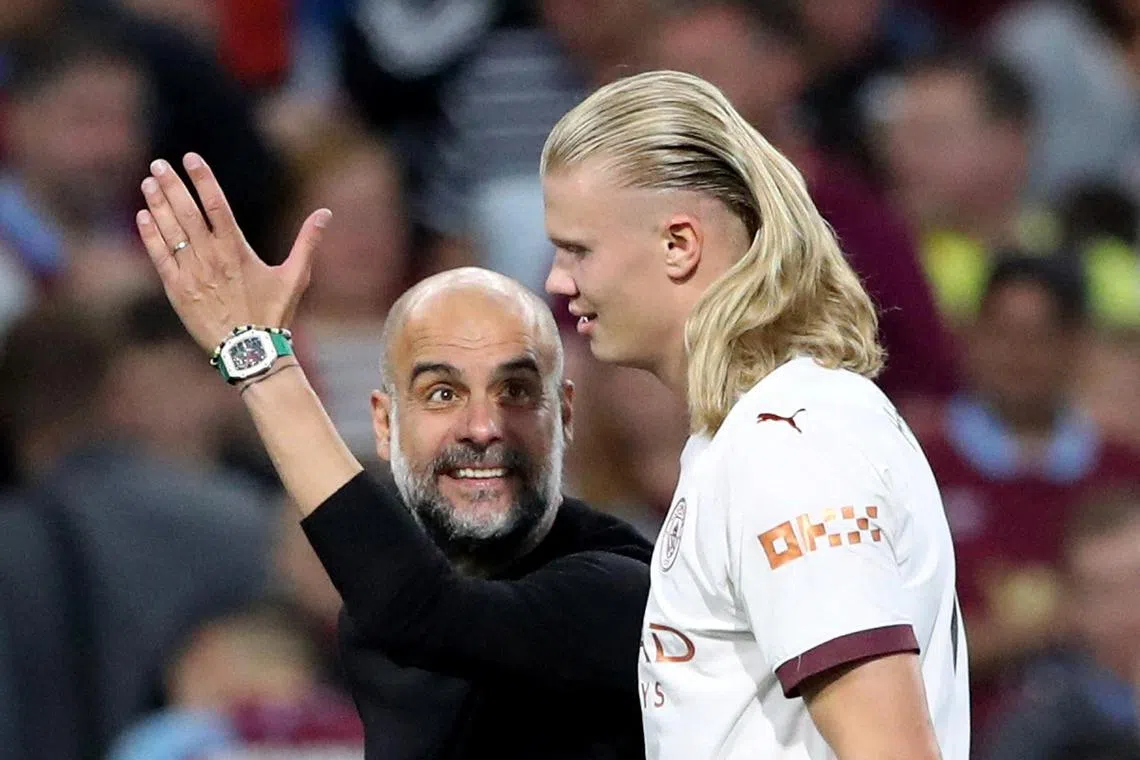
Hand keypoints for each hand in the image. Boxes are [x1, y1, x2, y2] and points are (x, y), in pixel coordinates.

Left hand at [135, 152, 330, 352]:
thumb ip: (307, 242)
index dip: (203, 179)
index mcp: (237, 250)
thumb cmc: (274, 314)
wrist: (250, 351)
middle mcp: (211, 257)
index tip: (190, 158)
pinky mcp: (177, 290)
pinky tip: (143, 216)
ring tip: (149, 183)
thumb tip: (326, 214)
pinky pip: (159, 256)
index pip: (216, 205)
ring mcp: (191, 273)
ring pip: (170, 231)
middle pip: (186, 212)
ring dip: (158, 204)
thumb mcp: (296, 276)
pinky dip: (150, 235)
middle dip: (172, 185)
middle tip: (159, 164)